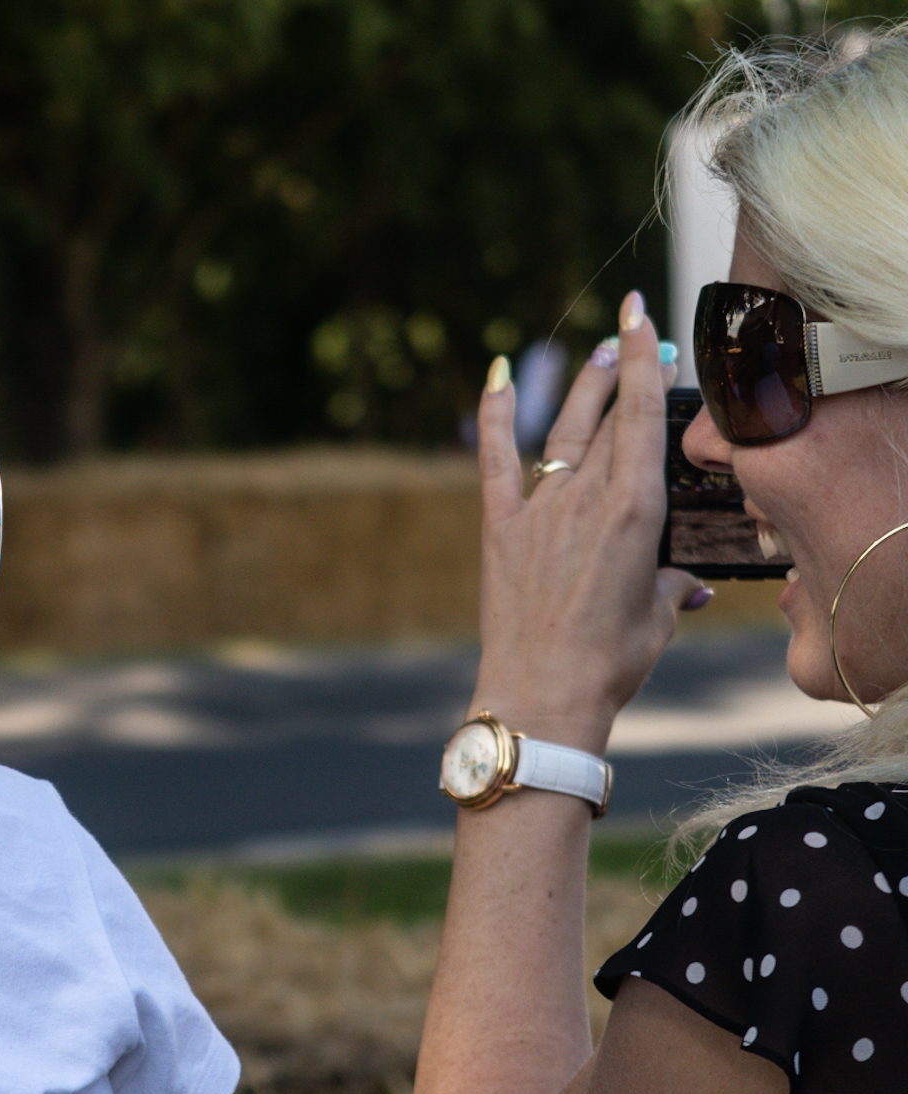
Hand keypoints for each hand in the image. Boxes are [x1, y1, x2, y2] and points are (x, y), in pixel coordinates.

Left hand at [468, 292, 704, 754]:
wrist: (543, 692)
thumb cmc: (610, 660)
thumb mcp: (659, 615)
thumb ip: (671, 585)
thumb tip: (685, 584)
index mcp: (635, 510)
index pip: (642, 416)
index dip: (641, 361)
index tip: (643, 319)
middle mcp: (585, 497)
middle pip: (606, 416)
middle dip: (622, 371)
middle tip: (635, 338)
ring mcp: (539, 508)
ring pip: (561, 428)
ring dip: (578, 386)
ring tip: (594, 351)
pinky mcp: (500, 526)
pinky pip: (495, 458)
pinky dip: (491, 414)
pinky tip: (492, 374)